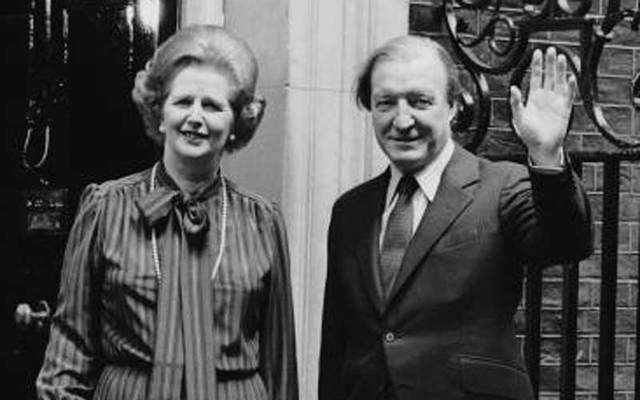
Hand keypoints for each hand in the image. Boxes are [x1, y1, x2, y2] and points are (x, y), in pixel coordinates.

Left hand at [509, 47, 576, 166]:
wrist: (541, 146)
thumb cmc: (528, 134)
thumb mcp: (518, 118)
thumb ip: (516, 103)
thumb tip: (513, 88)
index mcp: (533, 97)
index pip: (536, 76)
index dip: (537, 65)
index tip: (537, 53)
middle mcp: (545, 97)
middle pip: (549, 75)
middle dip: (550, 62)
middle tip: (551, 49)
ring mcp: (556, 101)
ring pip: (559, 81)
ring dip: (560, 70)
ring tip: (562, 57)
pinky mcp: (565, 108)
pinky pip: (569, 94)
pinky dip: (570, 86)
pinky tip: (571, 77)